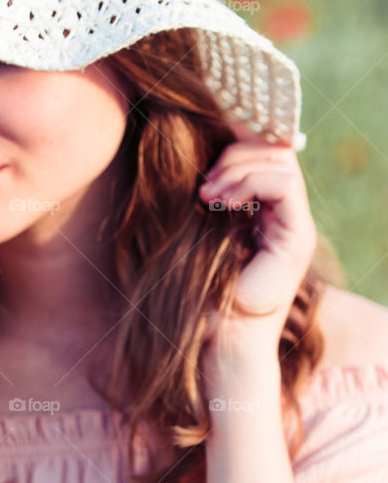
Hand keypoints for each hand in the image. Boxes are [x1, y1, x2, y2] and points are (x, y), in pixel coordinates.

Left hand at [198, 131, 316, 363]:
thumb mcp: (196, 234)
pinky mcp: (297, 239)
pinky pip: (284, 186)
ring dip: (238, 167)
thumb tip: (185, 159)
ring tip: (206, 194)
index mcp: (264, 213)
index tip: (201, 152)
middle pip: (275, 151)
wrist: (218, 339)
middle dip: (235, 153)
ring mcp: (295, 227)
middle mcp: (285, 216)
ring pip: (281, 162)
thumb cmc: (199, 295)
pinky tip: (220, 202)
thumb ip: (204, 200)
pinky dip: (250, 183)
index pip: (264, 155)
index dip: (237, 143)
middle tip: (202, 182)